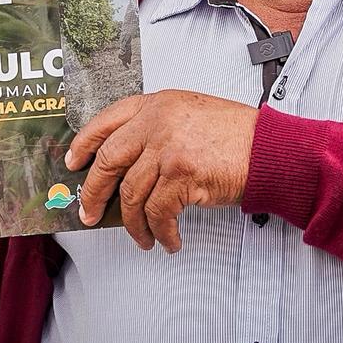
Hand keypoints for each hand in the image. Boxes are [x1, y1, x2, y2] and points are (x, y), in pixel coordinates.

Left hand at [65, 90, 257, 252]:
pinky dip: (160, 233)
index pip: (106, 120)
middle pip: (108, 160)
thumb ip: (157, 128)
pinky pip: (157, 213)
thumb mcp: (190, 114)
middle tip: (89, 212)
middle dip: (93, 193)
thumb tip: (126, 164)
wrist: (269, 149)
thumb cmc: (237, 135)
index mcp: (157, 104)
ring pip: (130, 194)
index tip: (73, 162)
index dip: (84, 144)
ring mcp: (168, 148)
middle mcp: (158, 122)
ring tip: (141, 237)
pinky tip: (168, 239)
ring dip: (132, 224)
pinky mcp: (181, 176)